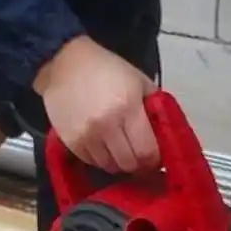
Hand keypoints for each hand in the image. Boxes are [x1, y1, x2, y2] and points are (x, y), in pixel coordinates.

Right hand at [34, 35, 159, 173]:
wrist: (64, 63)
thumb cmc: (106, 69)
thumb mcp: (139, 81)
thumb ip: (155, 108)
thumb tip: (166, 137)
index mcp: (128, 108)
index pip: (147, 152)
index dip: (154, 159)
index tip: (155, 156)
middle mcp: (106, 125)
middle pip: (129, 164)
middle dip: (138, 164)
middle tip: (139, 155)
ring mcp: (87, 136)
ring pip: (111, 167)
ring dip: (119, 162)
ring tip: (121, 149)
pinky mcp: (72, 143)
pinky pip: (93, 163)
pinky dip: (102, 159)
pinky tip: (103, 146)